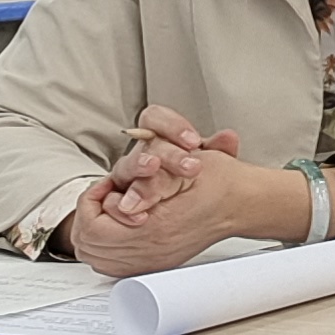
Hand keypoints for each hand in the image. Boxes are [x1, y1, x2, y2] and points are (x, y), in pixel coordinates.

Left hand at [70, 149, 289, 276]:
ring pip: (97, 259)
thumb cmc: (216, 182)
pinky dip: (107, 247)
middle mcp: (152, 251)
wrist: (242, 202)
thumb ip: (145, 184)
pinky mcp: (158, 263)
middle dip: (87, 217)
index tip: (105, 186)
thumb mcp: (179, 169)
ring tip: (108, 211)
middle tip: (103, 198)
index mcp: (155, 229)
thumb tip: (120, 201)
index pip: (92, 227)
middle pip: (89, 246)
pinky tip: (118, 228)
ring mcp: (155, 261)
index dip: (90, 201)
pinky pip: (115, 266)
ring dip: (95, 233)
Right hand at [100, 103, 222, 206]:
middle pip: (145, 144)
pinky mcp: (114, 201)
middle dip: (169, 154)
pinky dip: (113, 201)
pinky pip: (106, 198)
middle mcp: (140, 155)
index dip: (173, 126)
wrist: (178, 216)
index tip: (193, 141)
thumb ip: (218, 150)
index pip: (155, 119)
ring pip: (125, 167)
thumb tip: (228, 138)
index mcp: (159, 139)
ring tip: (153, 175)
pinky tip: (128, 207)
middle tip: (190, 167)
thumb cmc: (192, 186)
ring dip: (140, 169)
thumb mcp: (210, 166)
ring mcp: (125, 178)